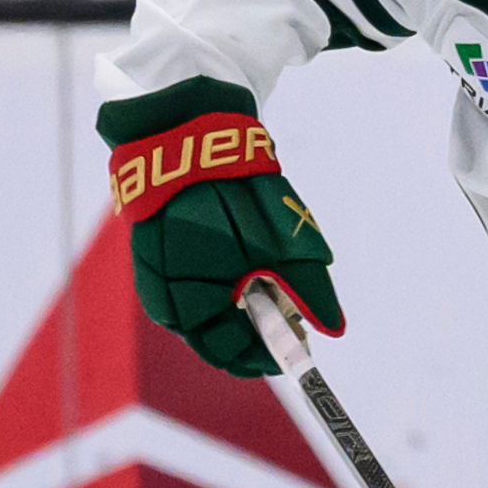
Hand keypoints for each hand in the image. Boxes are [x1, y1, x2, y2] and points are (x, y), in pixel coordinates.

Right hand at [102, 80, 342, 377]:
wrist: (184, 133)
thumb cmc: (232, 188)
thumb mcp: (283, 240)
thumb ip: (308, 289)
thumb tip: (333, 330)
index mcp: (193, 302)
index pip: (231, 355)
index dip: (269, 352)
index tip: (300, 340)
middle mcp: (167, 300)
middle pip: (218, 340)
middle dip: (257, 328)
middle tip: (290, 305)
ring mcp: (156, 280)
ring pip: (205, 316)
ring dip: (239, 306)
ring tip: (266, 274)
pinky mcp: (155, 259)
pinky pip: (190, 290)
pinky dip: (219, 285)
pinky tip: (238, 260)